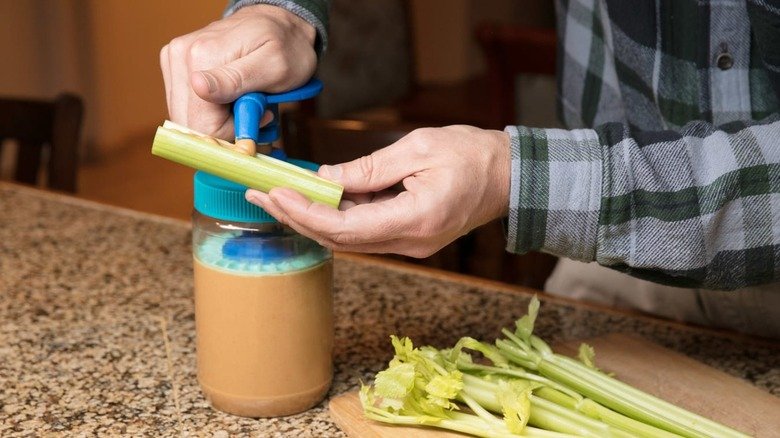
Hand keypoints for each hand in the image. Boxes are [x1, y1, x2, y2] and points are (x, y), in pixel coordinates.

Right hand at [160, 5, 316, 139]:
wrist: (280, 24)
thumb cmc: (285, 46)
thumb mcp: (275, 66)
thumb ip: (236, 80)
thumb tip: (198, 87)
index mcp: (201, 56)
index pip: (201, 124)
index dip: (231, 130)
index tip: (255, 114)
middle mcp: (180, 55)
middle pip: (189, 123)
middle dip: (223, 127)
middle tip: (251, 109)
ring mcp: (174, 60)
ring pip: (185, 117)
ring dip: (216, 120)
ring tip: (242, 101)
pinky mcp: (175, 66)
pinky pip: (185, 106)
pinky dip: (208, 111)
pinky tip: (228, 97)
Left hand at [245, 126, 510, 256]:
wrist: (510, 178)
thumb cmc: (472, 156)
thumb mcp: (418, 149)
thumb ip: (369, 168)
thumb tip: (326, 176)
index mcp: (415, 219)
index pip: (346, 227)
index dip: (306, 213)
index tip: (276, 194)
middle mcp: (410, 242)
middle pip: (340, 240)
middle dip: (296, 218)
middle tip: (261, 196)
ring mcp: (410, 245)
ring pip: (348, 239)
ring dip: (311, 219)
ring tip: (277, 196)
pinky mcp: (408, 238)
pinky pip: (364, 233)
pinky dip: (335, 217)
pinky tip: (314, 200)